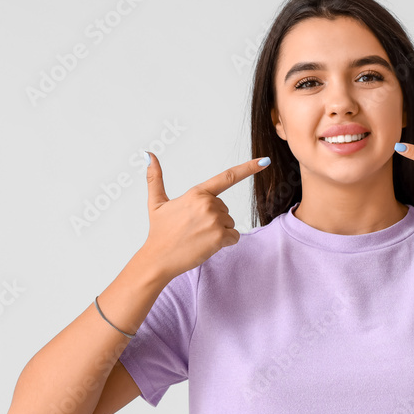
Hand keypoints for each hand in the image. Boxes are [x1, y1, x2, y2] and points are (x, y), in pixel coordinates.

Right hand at [142, 151, 270, 280]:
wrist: (158, 258)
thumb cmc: (159, 232)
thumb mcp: (156, 202)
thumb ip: (155, 178)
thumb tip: (148, 154)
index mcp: (197, 193)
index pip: (227, 177)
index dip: (249, 168)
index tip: (264, 161)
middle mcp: (208, 203)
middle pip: (225, 210)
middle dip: (214, 219)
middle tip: (194, 229)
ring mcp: (215, 220)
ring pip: (230, 223)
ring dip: (218, 232)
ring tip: (198, 237)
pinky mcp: (219, 236)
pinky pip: (234, 237)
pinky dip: (224, 242)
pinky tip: (206, 245)